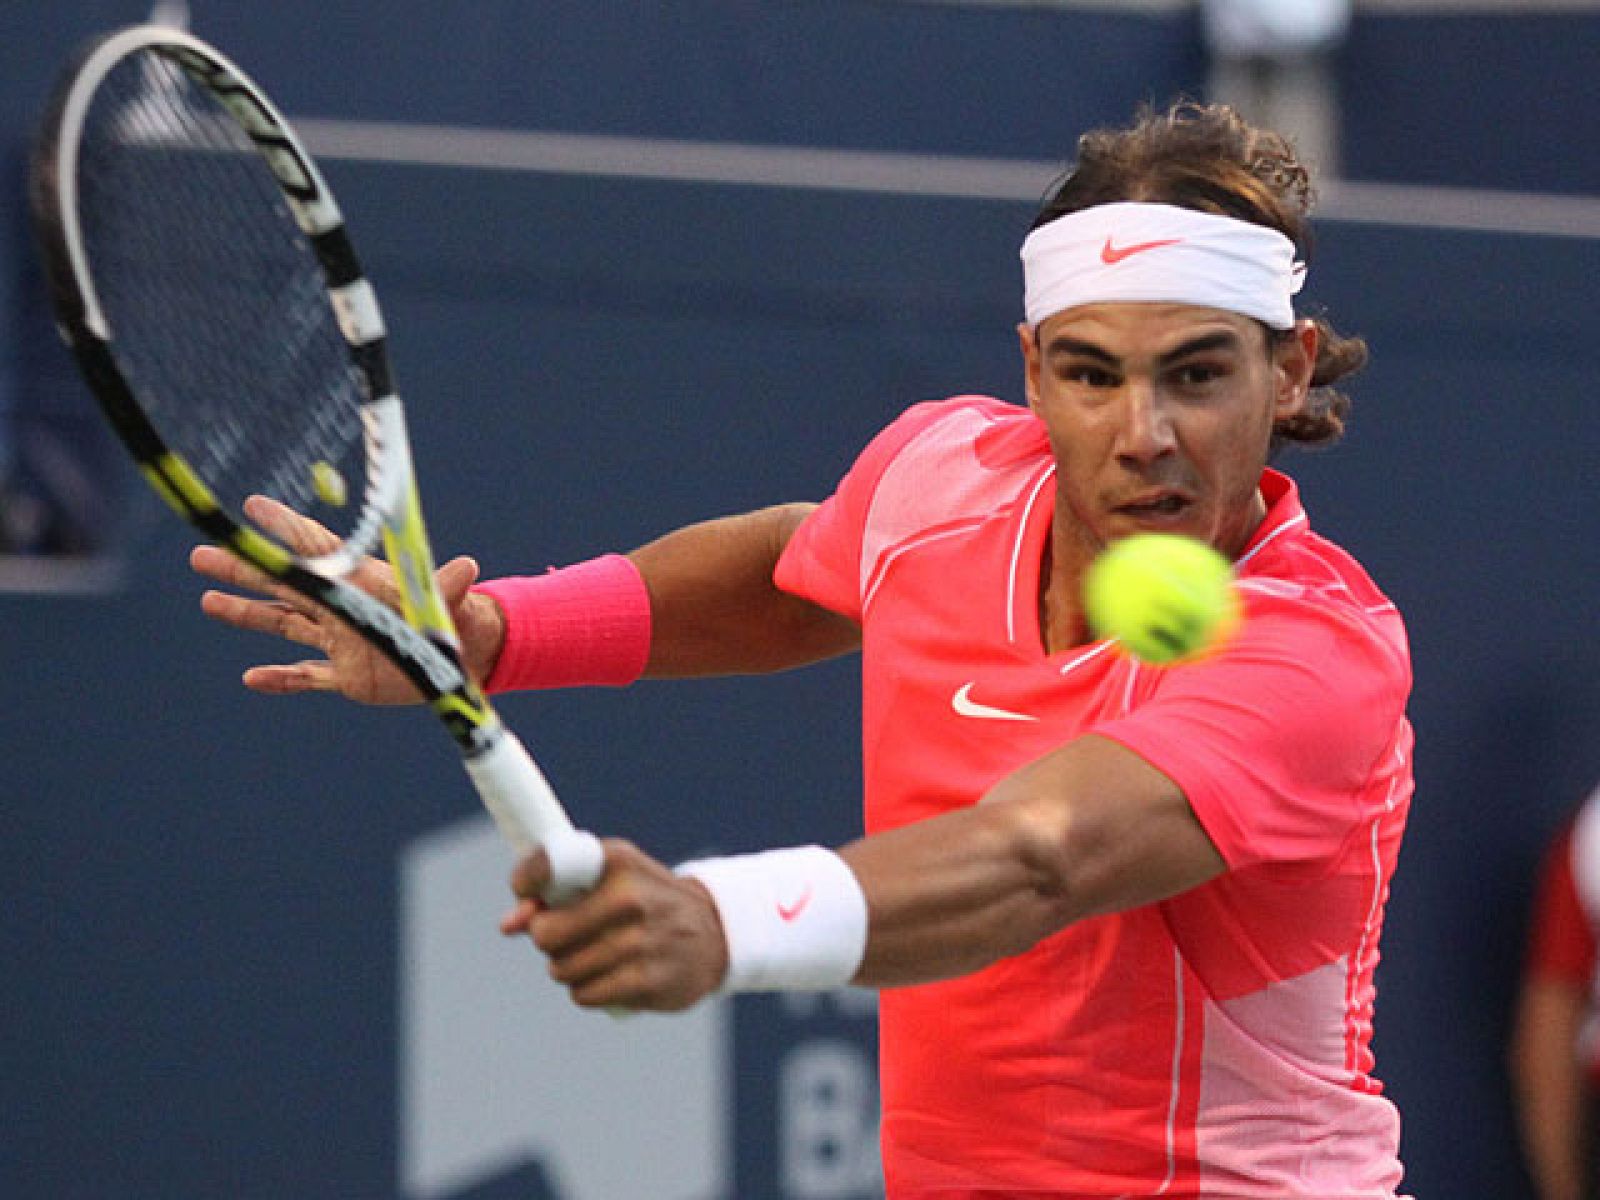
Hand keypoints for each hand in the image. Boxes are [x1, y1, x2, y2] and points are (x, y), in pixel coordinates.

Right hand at [190, 495, 505, 703]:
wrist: (463, 661)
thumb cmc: (456, 621)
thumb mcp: (448, 604)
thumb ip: (448, 587)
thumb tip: (467, 566)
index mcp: (362, 584)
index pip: (317, 550)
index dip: (285, 528)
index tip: (252, 506)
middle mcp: (344, 609)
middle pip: (284, 585)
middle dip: (243, 570)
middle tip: (201, 554)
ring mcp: (342, 642)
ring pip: (284, 624)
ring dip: (247, 614)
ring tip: (208, 601)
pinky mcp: (349, 676)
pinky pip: (306, 677)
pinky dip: (281, 679)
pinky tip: (251, 678)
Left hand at [501, 839, 728, 1011]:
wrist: (713, 932)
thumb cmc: (643, 900)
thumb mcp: (609, 878)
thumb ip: (555, 894)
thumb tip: (509, 924)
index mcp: (617, 861)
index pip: (550, 865)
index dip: (526, 882)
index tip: (525, 893)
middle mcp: (630, 898)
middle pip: (546, 933)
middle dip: (548, 939)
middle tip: (568, 934)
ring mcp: (640, 942)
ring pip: (562, 969)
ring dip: (568, 967)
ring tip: (595, 954)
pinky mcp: (647, 982)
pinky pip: (584, 995)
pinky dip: (588, 990)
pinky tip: (610, 975)